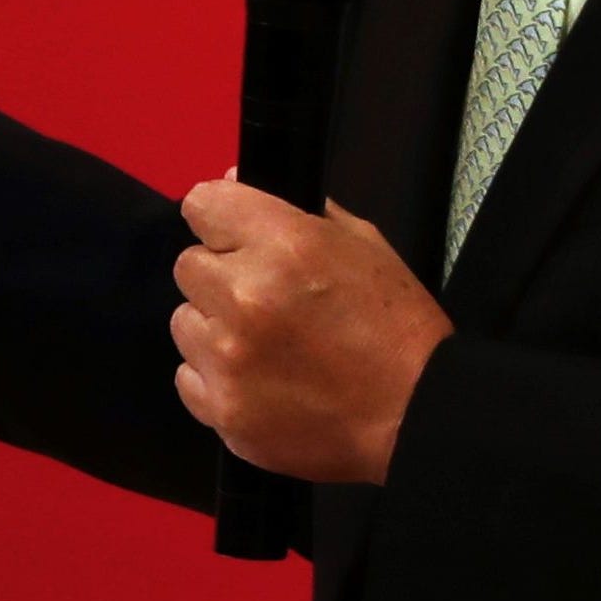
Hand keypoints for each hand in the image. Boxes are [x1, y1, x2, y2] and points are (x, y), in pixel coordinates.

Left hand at [171, 182, 449, 484]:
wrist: (416, 416)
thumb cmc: (396, 329)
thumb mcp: (363, 245)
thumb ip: (293, 211)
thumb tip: (229, 183)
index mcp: (284, 246)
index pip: (202, 205)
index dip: (220, 220)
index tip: (233, 235)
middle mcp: (245, 297)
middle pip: (188, 266)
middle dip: (221, 277)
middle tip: (266, 300)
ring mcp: (228, 357)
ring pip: (184, 322)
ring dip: (216, 328)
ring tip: (268, 345)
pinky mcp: (220, 408)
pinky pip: (188, 375)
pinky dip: (216, 377)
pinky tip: (260, 380)